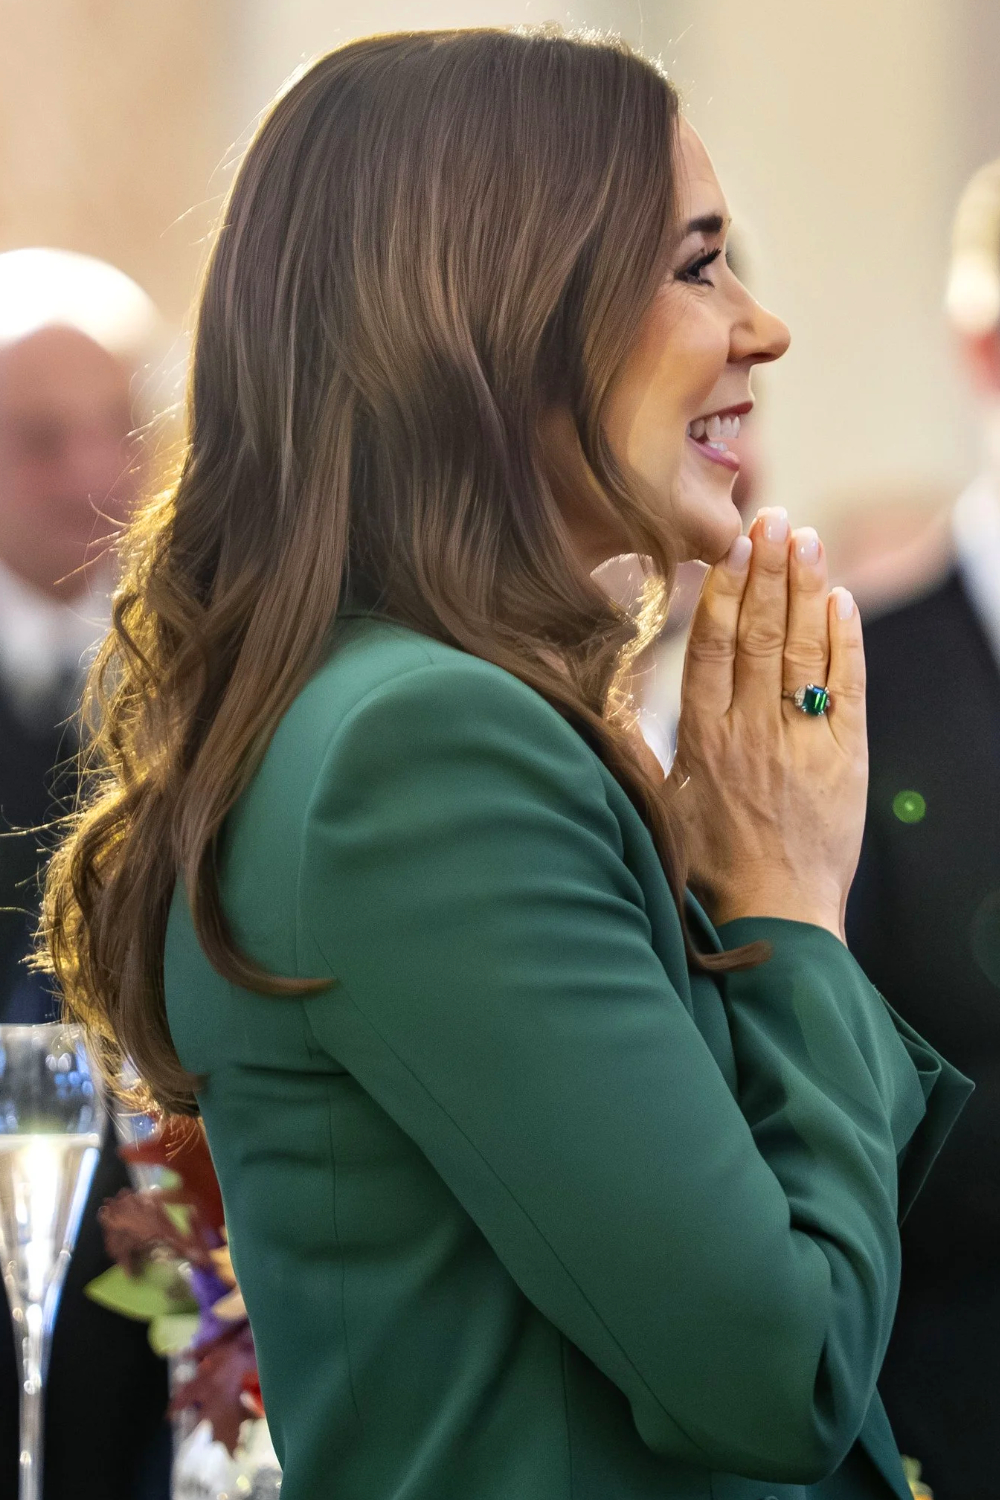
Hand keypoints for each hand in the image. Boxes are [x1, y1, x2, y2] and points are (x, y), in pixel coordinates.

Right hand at [666, 508, 866, 941]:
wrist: (771, 921)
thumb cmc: (707, 870)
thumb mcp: (655, 806)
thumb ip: (633, 748)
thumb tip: (590, 705)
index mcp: (702, 739)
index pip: (711, 647)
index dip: (722, 591)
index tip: (729, 547)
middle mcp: (750, 732)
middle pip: (758, 634)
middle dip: (767, 571)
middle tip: (774, 519)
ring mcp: (799, 743)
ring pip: (802, 651)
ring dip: (806, 590)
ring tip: (807, 539)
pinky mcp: (843, 760)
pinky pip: (846, 689)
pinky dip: (845, 644)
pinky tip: (841, 602)